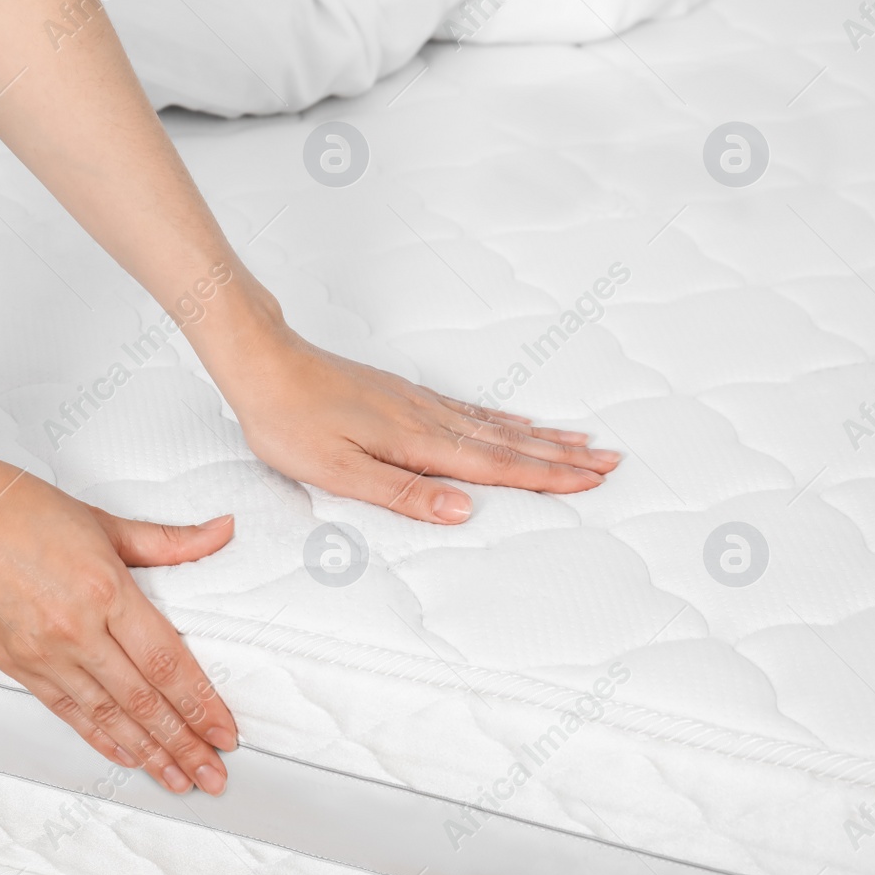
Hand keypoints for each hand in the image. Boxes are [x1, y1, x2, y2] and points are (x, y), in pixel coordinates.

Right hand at [0, 451, 238, 794]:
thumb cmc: (18, 508)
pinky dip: (100, 738)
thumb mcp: (102, 521)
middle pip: (145, 700)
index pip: (168, 661)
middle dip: (185, 744)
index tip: (225, 730)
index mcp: (106, 588)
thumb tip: (220, 533)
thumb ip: (167, 541)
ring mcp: (44, 652)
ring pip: (109, 716)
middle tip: (212, 774)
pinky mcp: (15, 664)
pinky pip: (68, 711)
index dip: (202, 704)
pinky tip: (125, 756)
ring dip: (149, 753)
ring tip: (177, 778)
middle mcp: (77, 628)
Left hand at [220, 326, 620, 522]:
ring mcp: (417, 403)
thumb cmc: (288, 421)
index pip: (496, 466)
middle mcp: (427, 419)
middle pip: (509, 443)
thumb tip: (464, 511)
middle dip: (562, 457)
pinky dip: (502, 419)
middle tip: (613, 464)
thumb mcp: (338, 471)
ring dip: (542, 437)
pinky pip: (468, 409)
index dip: (548, 477)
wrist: (261, 363)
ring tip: (584, 442)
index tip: (594, 481)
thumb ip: (402, 494)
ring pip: (494, 424)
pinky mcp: (402, 395)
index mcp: (417, 442)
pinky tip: (515, 423)